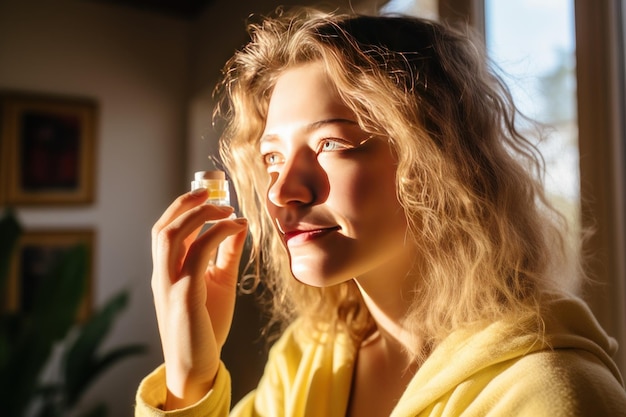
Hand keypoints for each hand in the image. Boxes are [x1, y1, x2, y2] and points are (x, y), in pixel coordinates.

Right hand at [150, 188, 247, 408]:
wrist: (195, 365)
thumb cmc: (206, 326)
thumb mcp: (219, 282)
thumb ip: (226, 253)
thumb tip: (239, 224)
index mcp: (167, 270)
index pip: (168, 229)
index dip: (185, 207)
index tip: (210, 194)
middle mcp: (162, 274)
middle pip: (164, 226)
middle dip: (186, 203)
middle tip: (214, 191)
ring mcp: (169, 284)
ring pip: (171, 235)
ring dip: (198, 214)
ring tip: (224, 207)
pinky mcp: (184, 295)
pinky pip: (197, 254)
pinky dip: (217, 234)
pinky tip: (236, 227)